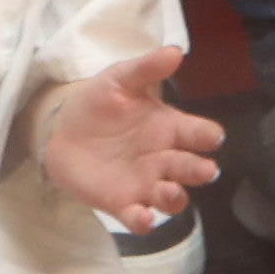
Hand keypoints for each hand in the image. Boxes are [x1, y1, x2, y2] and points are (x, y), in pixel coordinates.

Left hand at [37, 44, 224, 227]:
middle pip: (190, 168)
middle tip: (206, 171)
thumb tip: (175, 51)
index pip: (199, 133)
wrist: (61, 132)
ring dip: (175, 198)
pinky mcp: (122, 203)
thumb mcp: (119, 80)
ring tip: (169, 192)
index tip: (212, 137)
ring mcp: (145, 184)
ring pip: (172, 197)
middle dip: (200, 171)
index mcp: (169, 128)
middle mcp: (164, 158)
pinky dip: (145, 222)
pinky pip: (140, 218)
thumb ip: (145, 69)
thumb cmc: (99, 104)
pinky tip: (144, 219)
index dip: (208, 135)